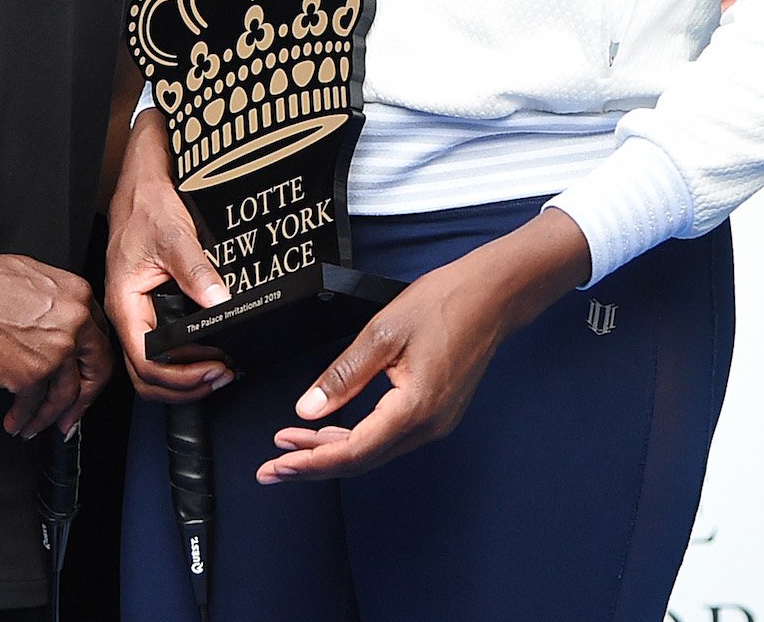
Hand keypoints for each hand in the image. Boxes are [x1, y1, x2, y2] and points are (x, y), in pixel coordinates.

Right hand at [0, 248, 112, 439]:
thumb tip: (59, 326)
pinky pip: (32, 405)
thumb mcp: (37, 279)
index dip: (92, 364)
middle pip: (96, 371)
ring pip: (64, 396)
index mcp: (79, 296)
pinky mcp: (29, 375)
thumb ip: (59, 305)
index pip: (99, 340)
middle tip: (73, 414)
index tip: (84, 378)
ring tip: (37, 425)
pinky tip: (16, 421)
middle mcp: (75, 324)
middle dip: (84, 399)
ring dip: (50, 417)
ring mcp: (55, 352)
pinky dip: (24, 419)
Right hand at [106, 111, 234, 401]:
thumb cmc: (145, 203)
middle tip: (222, 376)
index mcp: (124, 303)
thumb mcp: (174, 234)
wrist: (139, 181)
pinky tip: (209, 350)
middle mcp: (127, 314)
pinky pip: (161, 346)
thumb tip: (220, 303)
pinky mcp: (148, 306)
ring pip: (152, 365)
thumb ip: (196, 270)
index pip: (145, 362)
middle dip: (185, 385)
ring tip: (220, 369)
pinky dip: (185, 358)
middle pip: (146, 375)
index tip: (214, 369)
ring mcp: (136, 312)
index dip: (180, 376)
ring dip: (185, 375)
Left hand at [257, 209, 589, 484]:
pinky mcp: (435, 414)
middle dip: (313, 463)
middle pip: (361, 460)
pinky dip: (354, 438)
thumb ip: (343, 375)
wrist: (492, 296)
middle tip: (272, 467)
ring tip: (291, 444)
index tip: (277, 465)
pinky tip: (330, 430)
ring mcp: (435, 423)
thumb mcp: (382, 332)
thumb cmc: (444, 304)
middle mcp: (428, 426)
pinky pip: (387, 438)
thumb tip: (307, 409)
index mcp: (414, 408)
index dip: (311, 461)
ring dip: (331, 450)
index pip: (353, 451)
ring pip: (373, 451)